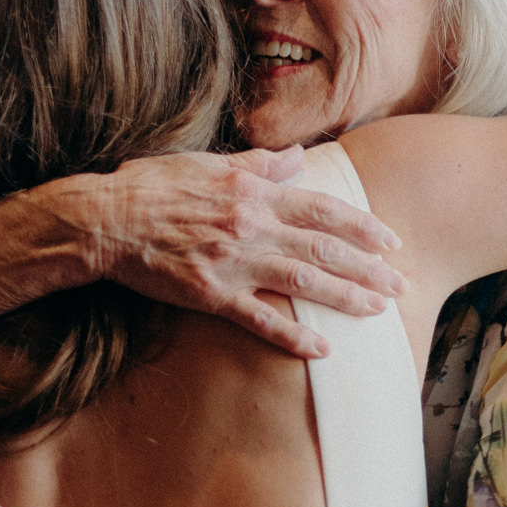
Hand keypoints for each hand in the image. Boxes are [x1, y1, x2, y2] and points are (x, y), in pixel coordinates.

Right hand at [44, 145, 405, 358]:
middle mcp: (250, 224)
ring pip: (302, 280)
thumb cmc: (153, 186)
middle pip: (323, 246)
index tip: (391, 242)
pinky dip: (292, 334)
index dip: (362, 226)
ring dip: (344, 297)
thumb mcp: (209, 163)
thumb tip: (298, 157)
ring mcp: (232, 261)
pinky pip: (259, 318)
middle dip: (367, 268)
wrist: (105, 220)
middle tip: (400, 285)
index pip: (322, 208)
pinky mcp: (210, 294)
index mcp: (253, 191)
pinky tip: (321, 348)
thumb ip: (259, 164)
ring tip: (377, 310)